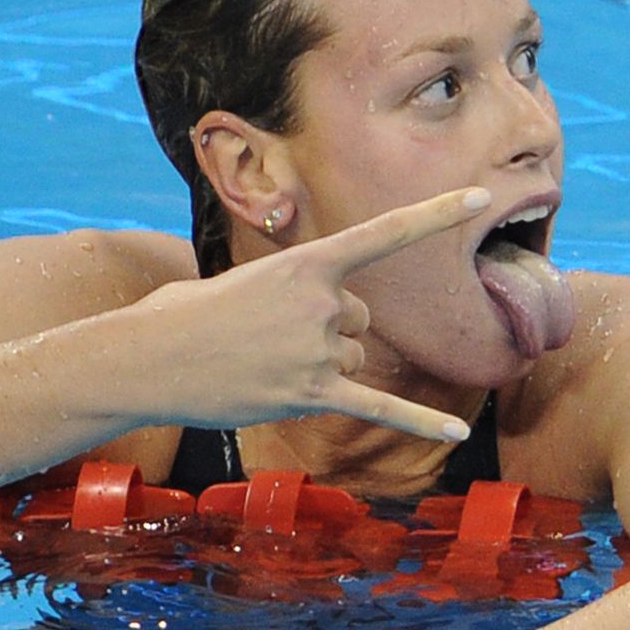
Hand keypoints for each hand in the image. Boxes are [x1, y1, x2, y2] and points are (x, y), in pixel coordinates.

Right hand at [135, 186, 490, 439]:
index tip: (482, 198)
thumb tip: (320, 334)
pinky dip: (421, 422)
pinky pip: (378, 407)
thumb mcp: (242, 280)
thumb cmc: (183, 315)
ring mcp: (318, 350)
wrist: (147, 360)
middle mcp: (322, 303)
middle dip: (328, 332)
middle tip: (269, 339)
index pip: (384, 233)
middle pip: (361, 321)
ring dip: (322, 369)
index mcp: (306, 262)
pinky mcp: (311, 394)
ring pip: (355, 362)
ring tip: (267, 367)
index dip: (436, 214)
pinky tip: (457, 431)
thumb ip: (293, 293)